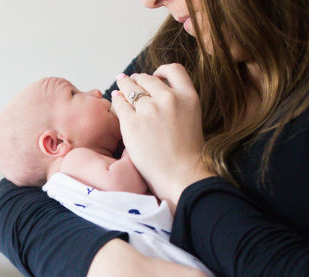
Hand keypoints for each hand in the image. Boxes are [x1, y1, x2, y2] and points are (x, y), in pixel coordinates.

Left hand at [111, 64, 213, 208]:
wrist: (180, 174)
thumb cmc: (186, 153)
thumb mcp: (192, 118)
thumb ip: (179, 103)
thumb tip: (158, 92)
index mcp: (188, 96)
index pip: (174, 70)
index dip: (161, 71)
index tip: (154, 76)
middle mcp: (169, 99)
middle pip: (147, 79)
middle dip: (138, 79)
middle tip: (131, 82)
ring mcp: (149, 110)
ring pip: (131, 88)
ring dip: (124, 86)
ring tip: (121, 86)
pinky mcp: (132, 123)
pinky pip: (120, 104)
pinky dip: (117, 100)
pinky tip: (115, 99)